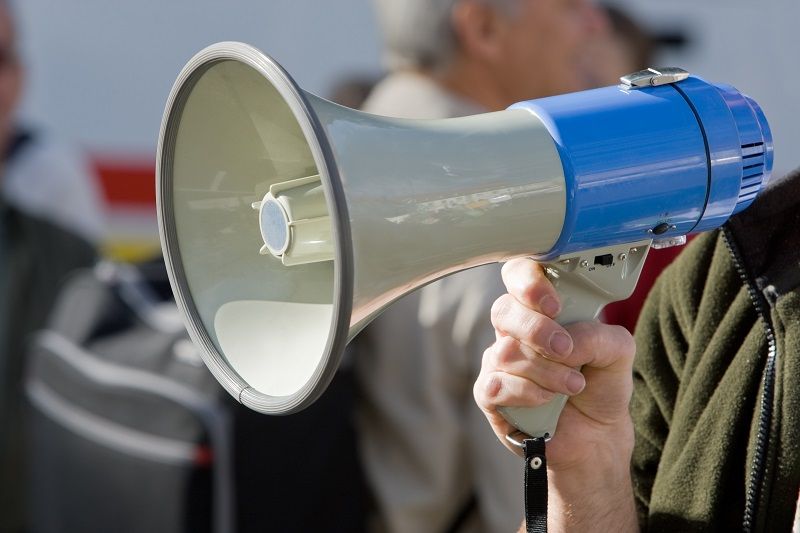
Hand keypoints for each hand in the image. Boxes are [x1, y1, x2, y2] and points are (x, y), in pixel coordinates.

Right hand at [474, 258, 637, 529]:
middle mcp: (515, 329)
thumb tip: (566, 338)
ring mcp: (498, 361)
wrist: (597, 435)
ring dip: (545, 371)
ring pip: (505, 352)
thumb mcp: (618, 351)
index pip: (518, 274)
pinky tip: (547, 401)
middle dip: (537, 330)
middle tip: (566, 349)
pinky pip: (495, 385)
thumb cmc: (600, 384)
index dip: (528, 281)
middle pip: (504, 310)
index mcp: (541, 307)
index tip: (554, 303)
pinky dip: (527, 393)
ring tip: (573, 385)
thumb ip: (598, 333)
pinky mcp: (490, 394)